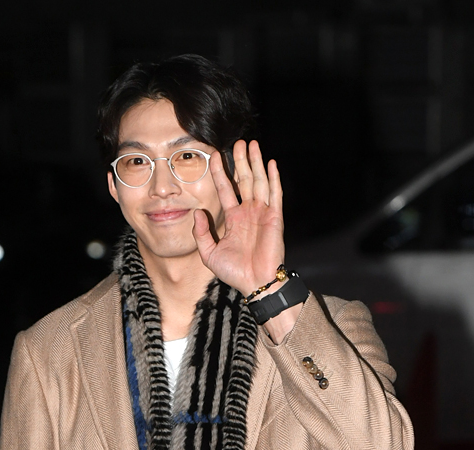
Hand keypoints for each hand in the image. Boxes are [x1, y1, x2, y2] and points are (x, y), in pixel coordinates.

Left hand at [193, 140, 284, 297]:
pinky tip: (270, 163)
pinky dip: (273, 178)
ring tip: (251, 144)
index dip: (220, 172)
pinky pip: (275, 194)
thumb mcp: (209, 253)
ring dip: (255, 163)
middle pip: (243, 180)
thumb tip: (198, 213)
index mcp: (234, 219)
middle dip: (240, 161)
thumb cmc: (234, 272)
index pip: (225, 189)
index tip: (214, 155)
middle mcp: (248, 213)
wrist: (255, 284)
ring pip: (259, 182)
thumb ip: (202, 233)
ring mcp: (263, 213)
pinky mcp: (275, 218)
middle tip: (236, 142)